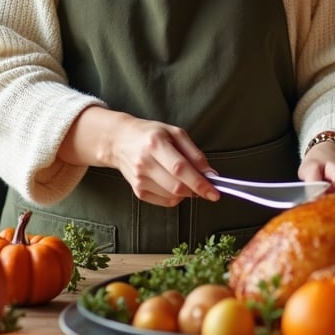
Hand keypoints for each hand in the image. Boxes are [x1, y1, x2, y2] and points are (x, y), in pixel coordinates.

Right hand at [61, 107, 220, 206]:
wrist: (120, 141)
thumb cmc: (151, 134)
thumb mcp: (175, 133)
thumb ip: (194, 153)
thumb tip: (210, 174)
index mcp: (155, 143)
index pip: (180, 168)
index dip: (199, 182)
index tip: (214, 192)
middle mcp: (145, 162)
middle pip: (177, 186)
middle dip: (196, 189)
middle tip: (204, 185)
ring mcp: (139, 179)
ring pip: (172, 196)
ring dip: (186, 193)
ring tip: (185, 178)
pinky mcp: (137, 191)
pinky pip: (165, 201)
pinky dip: (175, 196)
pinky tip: (172, 183)